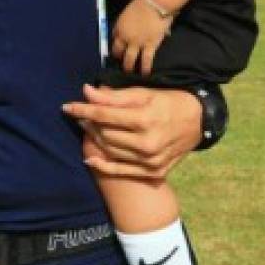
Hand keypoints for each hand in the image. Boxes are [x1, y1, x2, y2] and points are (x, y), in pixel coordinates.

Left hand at [64, 83, 201, 179]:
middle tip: (81, 114)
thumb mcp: (142, 93)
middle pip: (105, 134)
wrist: (197, 121)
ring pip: (110, 151)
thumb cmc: (167, 102)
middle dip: (89, 123)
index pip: (104, 115)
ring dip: (95, 139)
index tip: (67, 106)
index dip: (82, 109)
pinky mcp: (153, 172)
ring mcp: (151, 161)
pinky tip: (90, 158)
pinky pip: (121, 171)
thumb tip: (86, 91)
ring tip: (88, 128)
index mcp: (145, 119)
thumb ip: (114, 96)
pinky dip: (103, 166)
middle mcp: (148, 143)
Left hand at [111, 0, 172, 73]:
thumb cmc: (142, 3)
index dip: (115, 44)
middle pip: (119, 50)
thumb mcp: (129, 12)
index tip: (116, 48)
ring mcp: (137, 43)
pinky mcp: (149, 46)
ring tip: (128, 71)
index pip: (114, 38)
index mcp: (119, 26)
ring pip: (129, 58)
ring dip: (128, 66)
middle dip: (118, 57)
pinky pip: (146, 59)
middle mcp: (125, 37)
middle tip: (119, 63)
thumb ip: (127, 22)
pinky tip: (145, 73)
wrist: (154, 3)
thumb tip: (130, 28)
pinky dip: (145, 67)